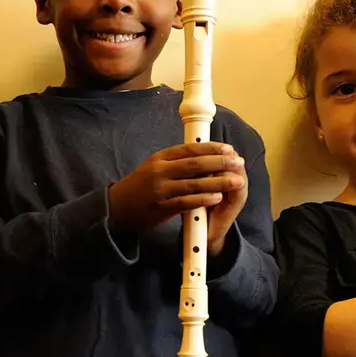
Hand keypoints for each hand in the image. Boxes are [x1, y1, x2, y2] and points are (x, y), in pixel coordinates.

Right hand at [108, 142, 245, 249]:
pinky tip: (217, 197)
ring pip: (194, 183)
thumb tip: (204, 155)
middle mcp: (160, 171)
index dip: (211, 148)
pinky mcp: (161, 208)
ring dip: (218, 181)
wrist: (116, 208)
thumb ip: (176, 162)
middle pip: (195, 164)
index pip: (189, 149)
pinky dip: (203, 199)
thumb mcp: (154, 167)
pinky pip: (186, 202)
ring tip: (236, 181)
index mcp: (160, 158)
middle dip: (220, 162)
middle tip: (238, 162)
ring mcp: (160, 190)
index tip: (229, 149)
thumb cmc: (139, 187)